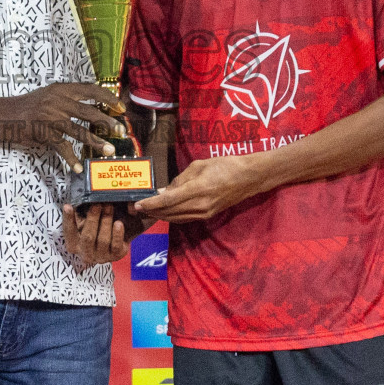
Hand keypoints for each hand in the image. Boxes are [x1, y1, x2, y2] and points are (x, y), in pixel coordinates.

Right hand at [7, 83, 126, 170]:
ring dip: (96, 141)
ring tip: (110, 150)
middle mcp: (58, 100)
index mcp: (62, 89)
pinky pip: (62, 146)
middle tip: (121, 131)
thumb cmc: (28, 106)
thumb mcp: (49, 95)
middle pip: (89, 111)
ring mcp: (50, 116)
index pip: (92, 89)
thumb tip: (93, 105)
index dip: (108, 98)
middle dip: (108, 122)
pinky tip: (79, 167)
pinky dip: (71, 158)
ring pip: (79, 130)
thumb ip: (68, 98)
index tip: (121, 108)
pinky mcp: (43, 131)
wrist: (4, 114)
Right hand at [61, 204, 131, 266]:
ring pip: (103, 240)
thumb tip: (75, 202)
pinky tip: (119, 223)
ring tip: (109, 206)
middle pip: (88, 237)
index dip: (68, 219)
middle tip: (97, 204)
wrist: (119, 237)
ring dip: (106, 221)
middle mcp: (86, 254)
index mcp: (74, 245)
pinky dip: (117, 234)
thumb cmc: (98, 225)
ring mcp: (101, 256)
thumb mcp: (88, 220)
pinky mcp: (116, 256)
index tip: (68, 206)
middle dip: (92, 219)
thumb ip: (81, 212)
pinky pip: (116, 245)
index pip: (69, 232)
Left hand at [132, 154, 267, 222]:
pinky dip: (171, 216)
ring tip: (145, 211)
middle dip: (150, 212)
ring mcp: (204, 213)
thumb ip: (180, 179)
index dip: (151, 204)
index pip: (168, 200)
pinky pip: (184, 218)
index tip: (137, 205)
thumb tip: (164, 190)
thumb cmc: (224, 165)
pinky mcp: (207, 216)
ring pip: (175, 218)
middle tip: (135, 209)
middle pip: (169, 212)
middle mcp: (200, 205)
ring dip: (159, 216)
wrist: (248, 178)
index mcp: (197, 189)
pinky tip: (163, 212)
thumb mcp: (198, 166)